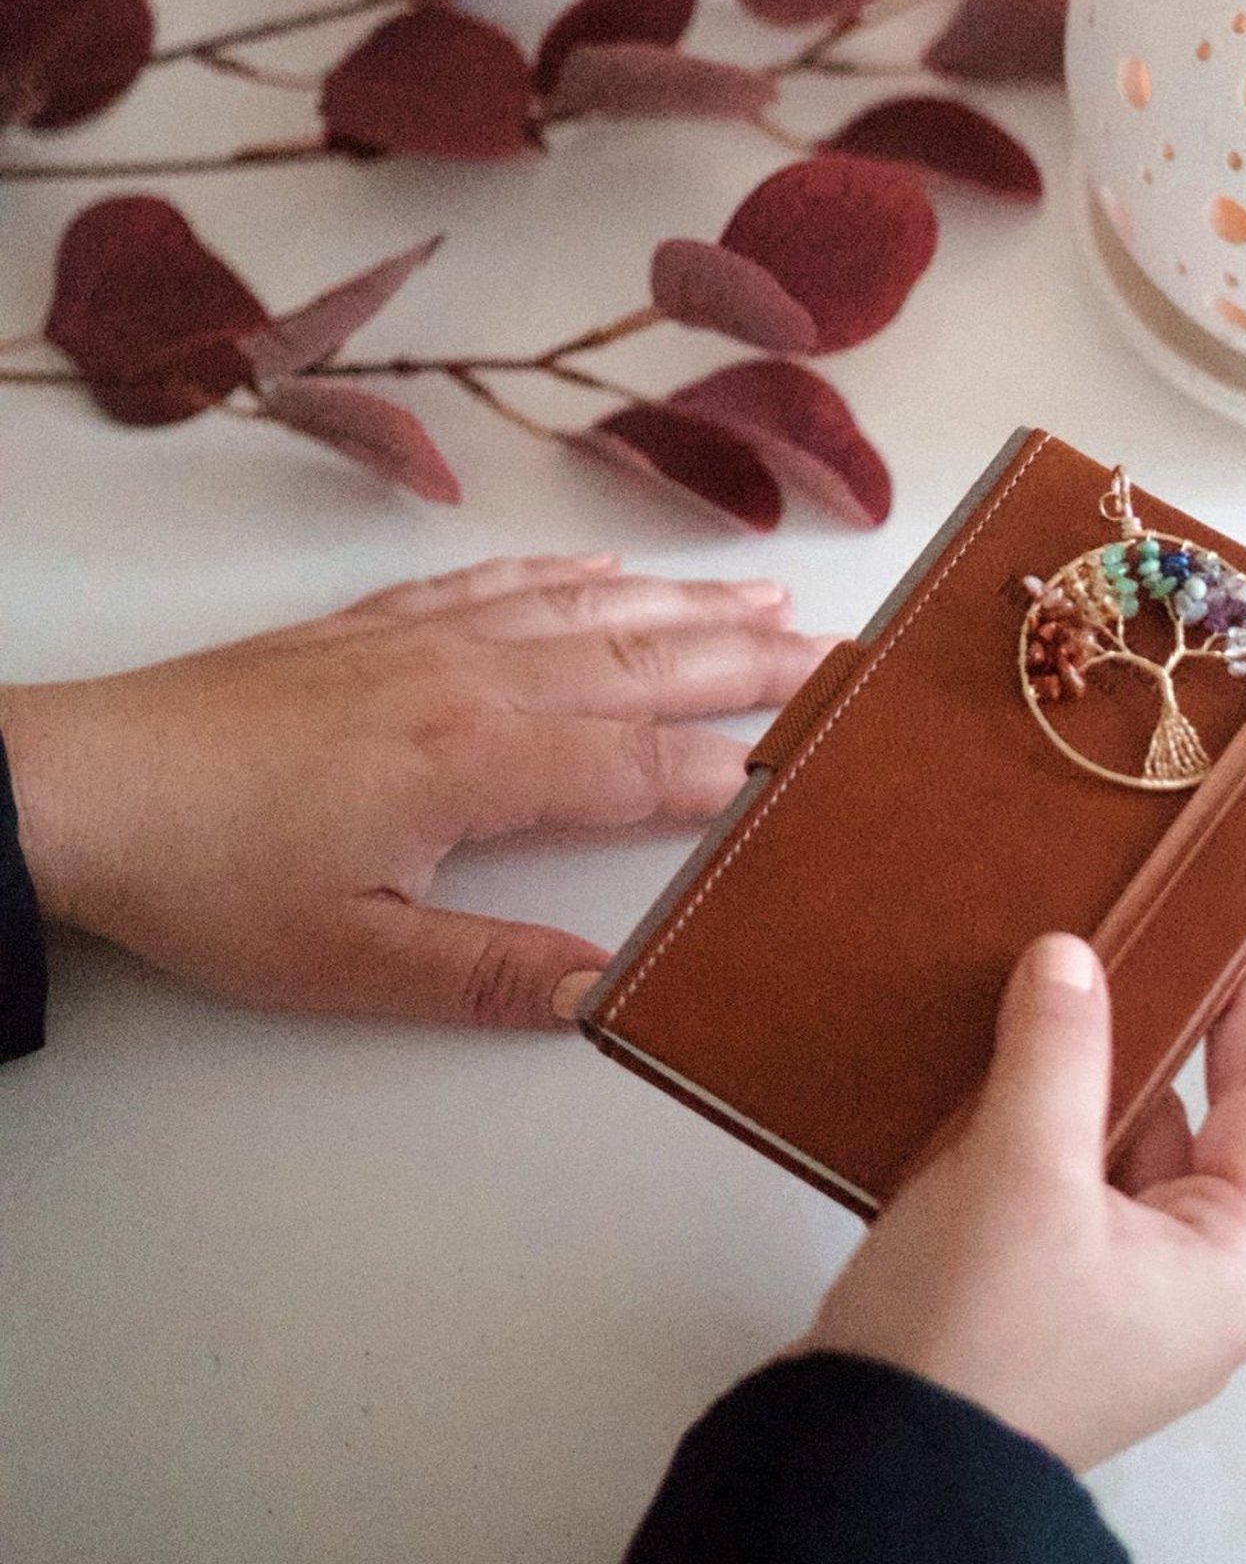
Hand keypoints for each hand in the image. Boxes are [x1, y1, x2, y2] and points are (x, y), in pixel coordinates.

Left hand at [0, 553, 829, 1031]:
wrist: (86, 788)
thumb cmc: (212, 880)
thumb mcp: (354, 962)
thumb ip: (490, 976)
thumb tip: (608, 993)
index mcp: (479, 763)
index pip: (642, 762)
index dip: (734, 762)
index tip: (818, 755)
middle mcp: (471, 682)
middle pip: (642, 665)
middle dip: (750, 659)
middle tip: (842, 650)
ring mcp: (425, 642)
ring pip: (588, 612)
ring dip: (684, 605)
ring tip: (767, 596)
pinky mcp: (374, 627)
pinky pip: (501, 583)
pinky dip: (570, 574)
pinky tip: (609, 570)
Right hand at [803, 933, 1245, 1471]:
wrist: (865, 1478)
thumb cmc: (975, 1333)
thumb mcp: (1022, 1171)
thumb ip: (1058, 1051)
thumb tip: (1074, 956)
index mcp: (1231, 1265)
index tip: (1234, 920)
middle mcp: (1190, 1287)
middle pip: (1188, 1125)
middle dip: (1149, 1034)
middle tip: (1116, 932)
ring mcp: (1113, 1300)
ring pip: (1113, 1149)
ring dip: (1079, 1077)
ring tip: (1041, 980)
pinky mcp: (1040, 1304)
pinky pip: (1057, 1184)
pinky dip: (1032, 1124)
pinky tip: (989, 1063)